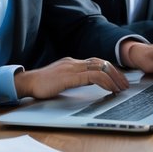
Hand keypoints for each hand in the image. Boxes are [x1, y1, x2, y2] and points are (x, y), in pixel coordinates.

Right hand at [13, 57, 128, 99]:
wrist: (26, 83)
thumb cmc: (42, 85)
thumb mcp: (62, 79)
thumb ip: (75, 78)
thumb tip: (88, 83)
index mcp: (73, 62)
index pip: (97, 62)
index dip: (110, 70)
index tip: (119, 79)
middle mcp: (75, 62)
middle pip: (102, 63)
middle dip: (116, 73)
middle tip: (125, 84)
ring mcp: (73, 67)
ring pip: (100, 68)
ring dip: (114, 78)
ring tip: (121, 88)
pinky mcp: (70, 76)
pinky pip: (93, 77)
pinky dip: (105, 82)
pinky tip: (111, 89)